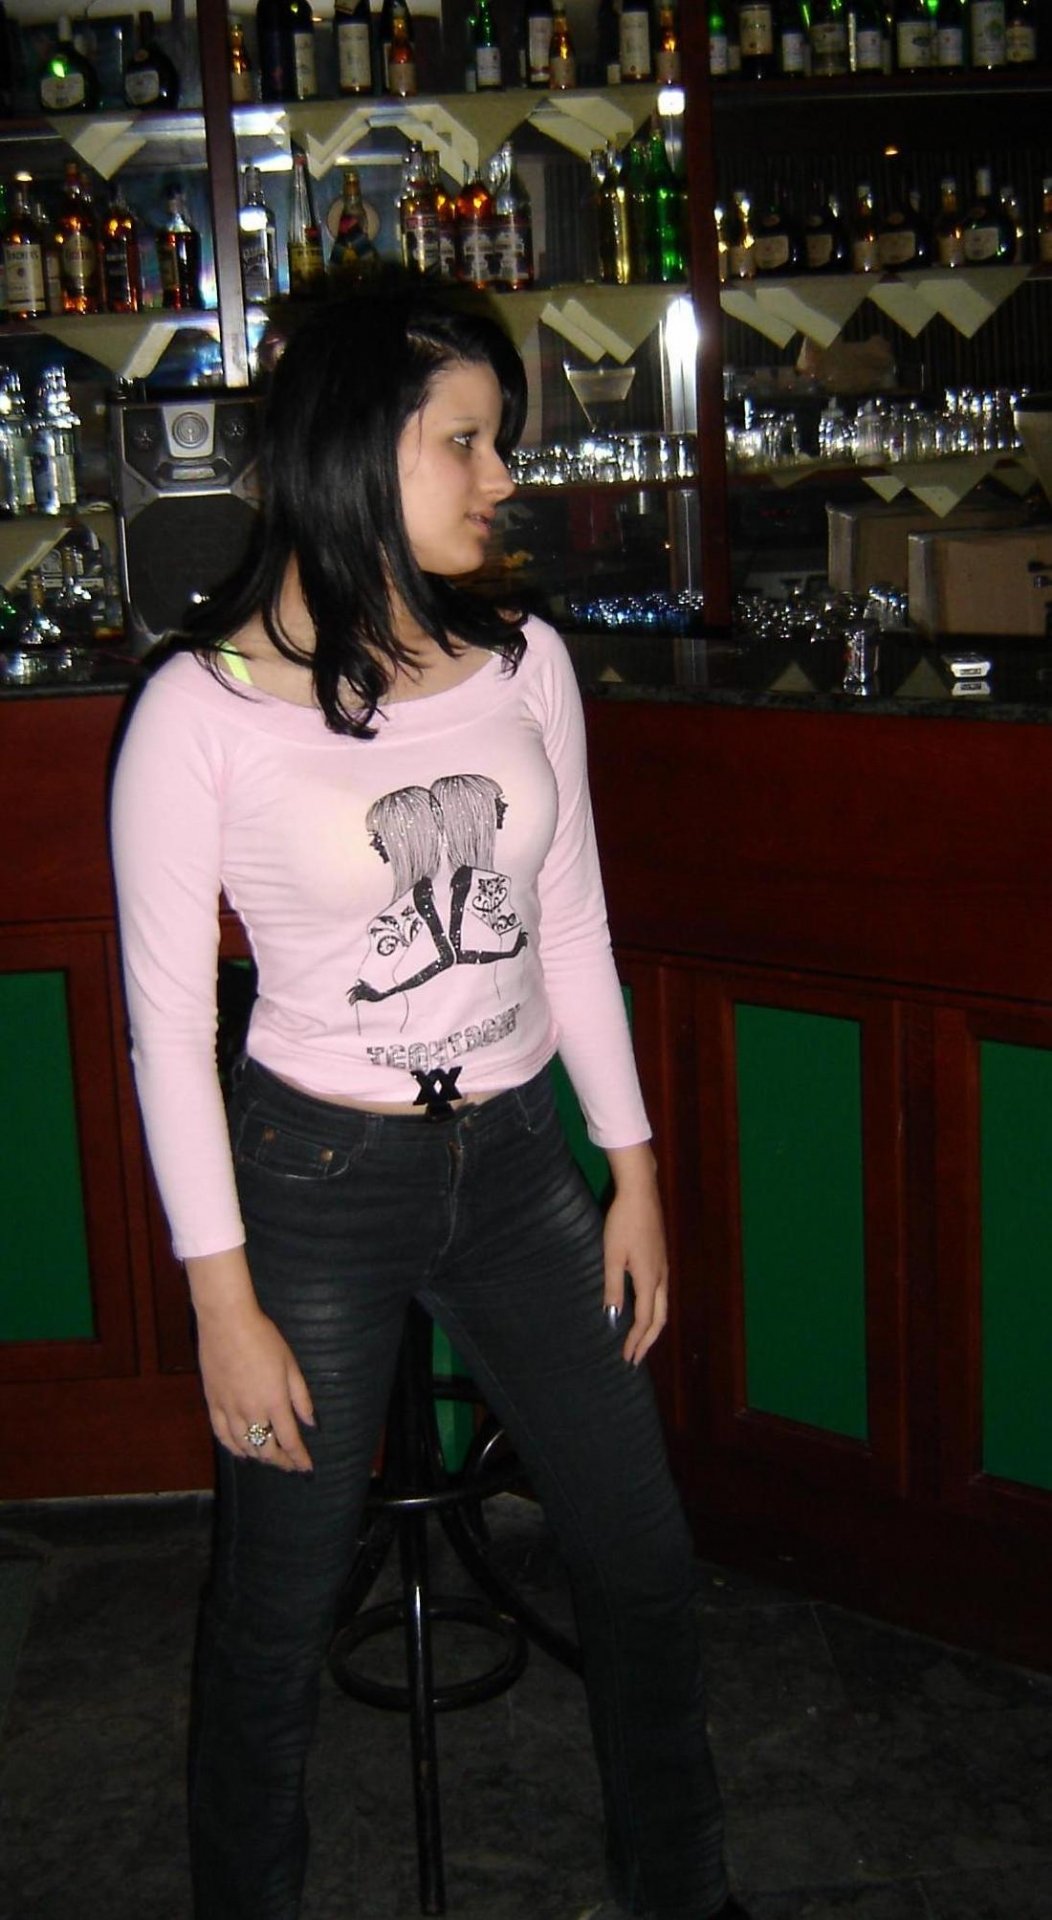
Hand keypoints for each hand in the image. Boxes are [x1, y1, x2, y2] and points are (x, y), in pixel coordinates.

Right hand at [185, 1248, 315, 1471]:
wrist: (227, 1322)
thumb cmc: (263, 1338)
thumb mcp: (290, 1365)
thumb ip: (301, 1398)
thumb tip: (312, 1423)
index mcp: (274, 1402)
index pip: (289, 1441)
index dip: (299, 1458)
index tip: (307, 1468)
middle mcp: (251, 1412)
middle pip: (266, 1449)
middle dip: (280, 1461)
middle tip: (290, 1464)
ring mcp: (229, 1409)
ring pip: (244, 1446)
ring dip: (258, 1456)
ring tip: (269, 1458)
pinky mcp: (212, 1404)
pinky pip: (222, 1436)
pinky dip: (233, 1448)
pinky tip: (241, 1452)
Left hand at [602, 1144, 668, 1366]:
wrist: (641, 1192)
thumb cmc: (622, 1222)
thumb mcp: (612, 1255)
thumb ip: (613, 1287)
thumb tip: (613, 1317)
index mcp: (648, 1279)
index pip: (645, 1320)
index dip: (636, 1340)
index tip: (626, 1358)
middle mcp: (661, 1277)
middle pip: (659, 1318)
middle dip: (648, 1341)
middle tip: (636, 1358)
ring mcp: (664, 1267)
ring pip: (663, 1306)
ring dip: (653, 1327)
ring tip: (641, 1340)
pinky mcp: (661, 1258)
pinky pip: (661, 1294)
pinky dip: (654, 1310)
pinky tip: (645, 1309)